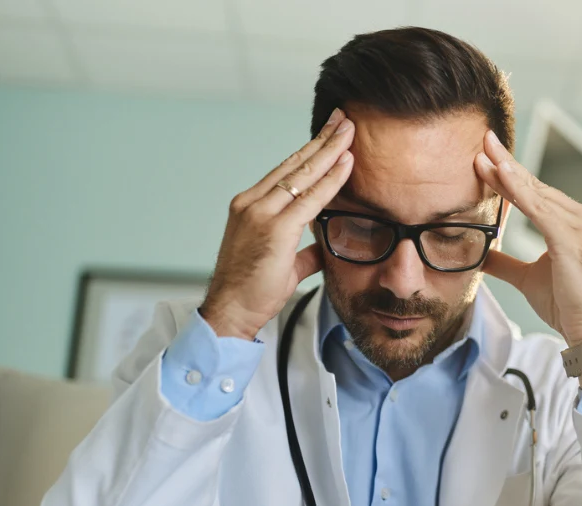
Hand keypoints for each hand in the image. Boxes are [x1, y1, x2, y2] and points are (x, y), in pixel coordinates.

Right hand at [200, 108, 354, 339]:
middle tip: (343, 118)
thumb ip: (305, 251)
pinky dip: (331, 179)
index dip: (310, 151)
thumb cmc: (252, 291)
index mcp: (250, 206)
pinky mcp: (274, 228)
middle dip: (322, 139)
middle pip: (294, 163)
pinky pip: (310, 198)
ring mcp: (260, 213)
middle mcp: (252, 203)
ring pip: (303, 174)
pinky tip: (346, 162)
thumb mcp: (284, 264)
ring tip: (350, 130)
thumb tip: (325, 247)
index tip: (329, 134)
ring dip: (330, 150)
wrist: (231, 311)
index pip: (286, 170)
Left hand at [474, 131, 581, 348]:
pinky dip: (520, 192)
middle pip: (536, 186)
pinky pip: (540, 210)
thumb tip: (482, 255)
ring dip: (509, 174)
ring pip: (537, 194)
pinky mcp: (573, 240)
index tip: (486, 156)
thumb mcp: (528, 279)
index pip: (536, 193)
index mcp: (574, 223)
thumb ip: (506, 264)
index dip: (511, 175)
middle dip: (507, 164)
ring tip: (484, 155)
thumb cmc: (568, 306)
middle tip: (483, 139)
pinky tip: (502, 177)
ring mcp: (581, 227)